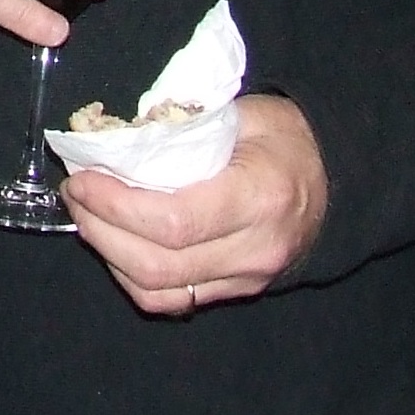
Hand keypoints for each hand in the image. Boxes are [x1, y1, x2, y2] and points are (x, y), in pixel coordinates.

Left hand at [60, 94, 328, 314]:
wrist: (338, 181)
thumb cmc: (284, 137)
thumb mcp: (241, 115)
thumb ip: (181, 128)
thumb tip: (114, 137)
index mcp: (259, 198)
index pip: (173, 222)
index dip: (116, 206)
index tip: (82, 179)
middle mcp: (255, 249)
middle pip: (158, 265)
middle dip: (100, 230)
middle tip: (75, 194)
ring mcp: (247, 278)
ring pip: (160, 292)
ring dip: (109, 255)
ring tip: (87, 215)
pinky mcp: (237, 291)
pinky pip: (174, 299)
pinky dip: (132, 275)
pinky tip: (114, 242)